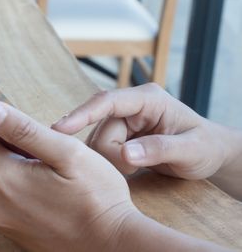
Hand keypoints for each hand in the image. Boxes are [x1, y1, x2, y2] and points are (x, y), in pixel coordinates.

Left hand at [0, 82, 137, 251]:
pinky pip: (1, 188)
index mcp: (3, 177)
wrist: (112, 246)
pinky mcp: (9, 225)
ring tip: (17, 131)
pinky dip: (9, 170)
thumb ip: (24, 129)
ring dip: (2, 148)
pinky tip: (27, 163)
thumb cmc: (97, 199)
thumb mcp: (66, 153)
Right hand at [52, 83, 226, 179]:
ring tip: (134, 170)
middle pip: (99, 128)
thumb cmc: (206, 147)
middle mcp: (130, 106)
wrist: (209, 155)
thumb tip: (125, 154)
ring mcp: (123, 120)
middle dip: (110, 154)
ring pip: (96, 142)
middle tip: (133, 170)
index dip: (82, 114)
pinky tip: (125, 169)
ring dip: (110, 161)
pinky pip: (100, 149)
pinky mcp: (118, 135)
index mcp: (147, 99)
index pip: (107, 101)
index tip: (60, 128)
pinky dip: (108, 163)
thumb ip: (159, 149)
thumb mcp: (190, 150)